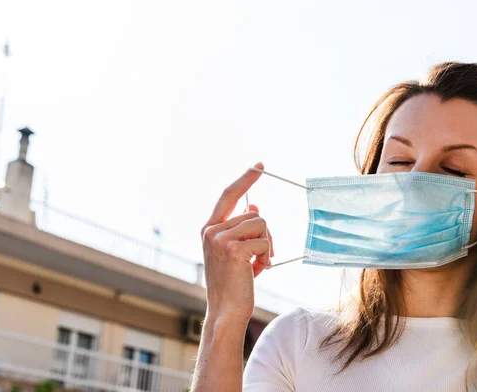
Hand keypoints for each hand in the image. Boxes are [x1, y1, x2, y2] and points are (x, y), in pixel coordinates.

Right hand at [200, 162, 272, 323]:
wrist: (226, 310)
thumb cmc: (234, 282)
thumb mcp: (237, 251)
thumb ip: (242, 228)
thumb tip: (255, 206)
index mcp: (210, 228)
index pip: (229, 194)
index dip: (246, 179)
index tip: (260, 165)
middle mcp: (211, 230)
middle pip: (254, 214)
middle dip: (265, 234)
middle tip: (260, 257)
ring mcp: (219, 238)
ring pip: (261, 224)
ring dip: (267, 245)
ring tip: (257, 265)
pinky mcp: (232, 249)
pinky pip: (264, 241)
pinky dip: (266, 257)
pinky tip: (257, 271)